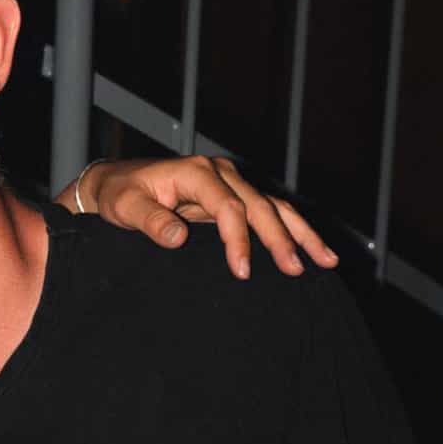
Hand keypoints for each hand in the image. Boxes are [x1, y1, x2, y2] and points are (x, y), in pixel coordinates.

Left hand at [75, 156, 336, 280]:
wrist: (116, 183)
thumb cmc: (119, 196)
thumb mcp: (125, 208)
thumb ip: (150, 221)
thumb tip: (177, 238)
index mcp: (196, 173)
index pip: (228, 207)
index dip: (238, 239)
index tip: (243, 271)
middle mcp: (220, 173)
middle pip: (260, 206)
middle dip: (282, 239)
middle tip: (297, 270)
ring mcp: (230, 182)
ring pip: (274, 207)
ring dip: (300, 234)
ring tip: (326, 260)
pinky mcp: (233, 195)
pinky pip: (269, 212)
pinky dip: (292, 231)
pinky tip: (312, 252)